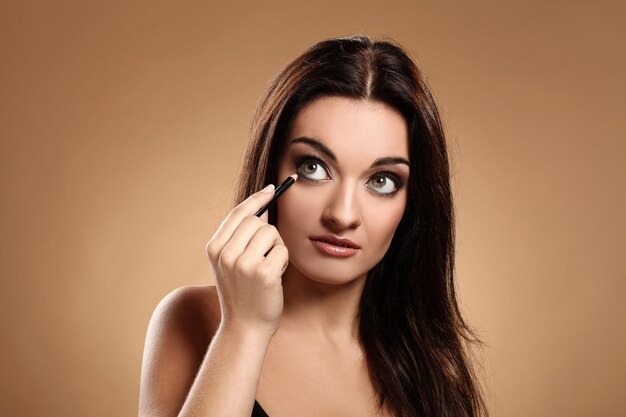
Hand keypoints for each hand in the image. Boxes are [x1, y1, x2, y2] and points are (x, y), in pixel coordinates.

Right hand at [205, 184, 287, 335]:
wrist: (245, 328)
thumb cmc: (243, 294)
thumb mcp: (231, 264)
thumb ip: (240, 238)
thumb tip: (262, 208)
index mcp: (214, 248)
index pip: (238, 213)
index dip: (257, 198)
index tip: (273, 188)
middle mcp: (225, 253)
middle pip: (257, 221)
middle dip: (268, 235)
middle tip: (266, 256)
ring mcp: (243, 263)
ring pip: (271, 233)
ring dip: (276, 248)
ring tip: (268, 268)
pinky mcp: (263, 272)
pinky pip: (282, 250)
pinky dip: (283, 261)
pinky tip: (274, 277)